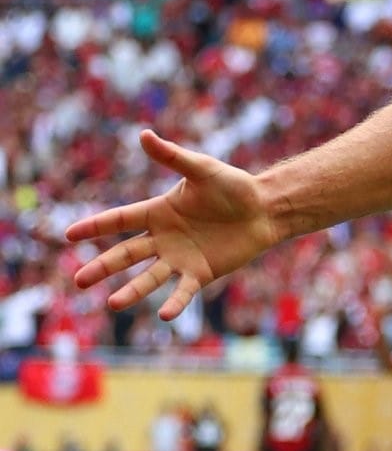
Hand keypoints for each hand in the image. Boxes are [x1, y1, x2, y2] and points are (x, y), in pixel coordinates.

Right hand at [67, 130, 277, 319]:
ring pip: (149, 277)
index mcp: (158, 212)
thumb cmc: (233, 186)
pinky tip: (164, 316)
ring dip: (132, 291)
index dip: (95, 226)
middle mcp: (163, 238)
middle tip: (79, 281)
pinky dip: (175, 303)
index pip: (119, 220)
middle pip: (126, 254)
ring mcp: (180, 258)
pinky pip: (184, 291)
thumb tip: (144, 135)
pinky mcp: (201, 272)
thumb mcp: (201, 169)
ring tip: (112, 303)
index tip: (68, 235)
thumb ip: (172, 157)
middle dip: (102, 267)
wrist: (264, 208)